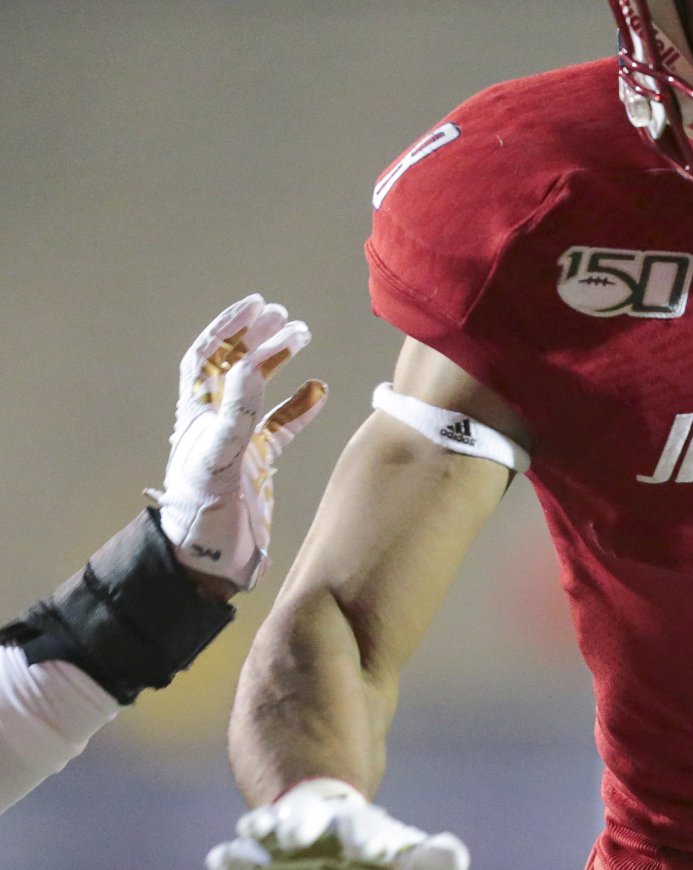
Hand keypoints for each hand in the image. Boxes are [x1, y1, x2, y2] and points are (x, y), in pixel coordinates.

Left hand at [156, 295, 327, 590]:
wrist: (210, 563)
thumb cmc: (201, 516)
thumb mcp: (217, 461)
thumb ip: (235, 414)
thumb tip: (248, 364)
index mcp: (196, 417)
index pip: (207, 357)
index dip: (227, 328)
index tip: (256, 306)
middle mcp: (215, 423)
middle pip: (234, 366)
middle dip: (257, 337)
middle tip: (285, 318)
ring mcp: (238, 442)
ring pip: (259, 391)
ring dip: (278, 363)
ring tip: (303, 337)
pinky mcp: (258, 464)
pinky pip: (281, 427)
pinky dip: (300, 407)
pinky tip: (319, 391)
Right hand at [206, 778, 469, 869]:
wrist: (336, 844)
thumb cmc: (378, 858)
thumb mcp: (411, 866)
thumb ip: (436, 862)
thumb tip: (459, 865)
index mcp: (361, 832)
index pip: (364, 830)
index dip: (367, 839)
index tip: (371, 851)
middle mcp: (321, 828)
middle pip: (311, 822)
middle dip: (303, 828)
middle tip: (297, 838)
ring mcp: (287, 838)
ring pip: (272, 829)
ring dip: (264, 832)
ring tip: (251, 832)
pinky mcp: (260, 858)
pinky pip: (243, 855)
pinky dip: (234, 858)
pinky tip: (222, 859)